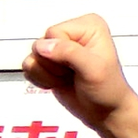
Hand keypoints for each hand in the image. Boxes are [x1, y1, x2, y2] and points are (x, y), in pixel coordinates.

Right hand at [23, 14, 137, 137]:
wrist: (105, 112)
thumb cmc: (107, 90)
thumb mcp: (93, 69)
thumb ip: (69, 53)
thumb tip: (42, 46)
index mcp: (88, 25)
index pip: (54, 32)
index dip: (60, 54)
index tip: (77, 66)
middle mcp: (72, 32)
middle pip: (40, 44)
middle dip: (53, 66)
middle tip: (73, 74)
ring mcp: (59, 47)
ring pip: (33, 56)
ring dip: (47, 74)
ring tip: (67, 78)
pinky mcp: (49, 62)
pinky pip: (30, 67)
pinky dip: (41, 79)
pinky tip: (58, 82)